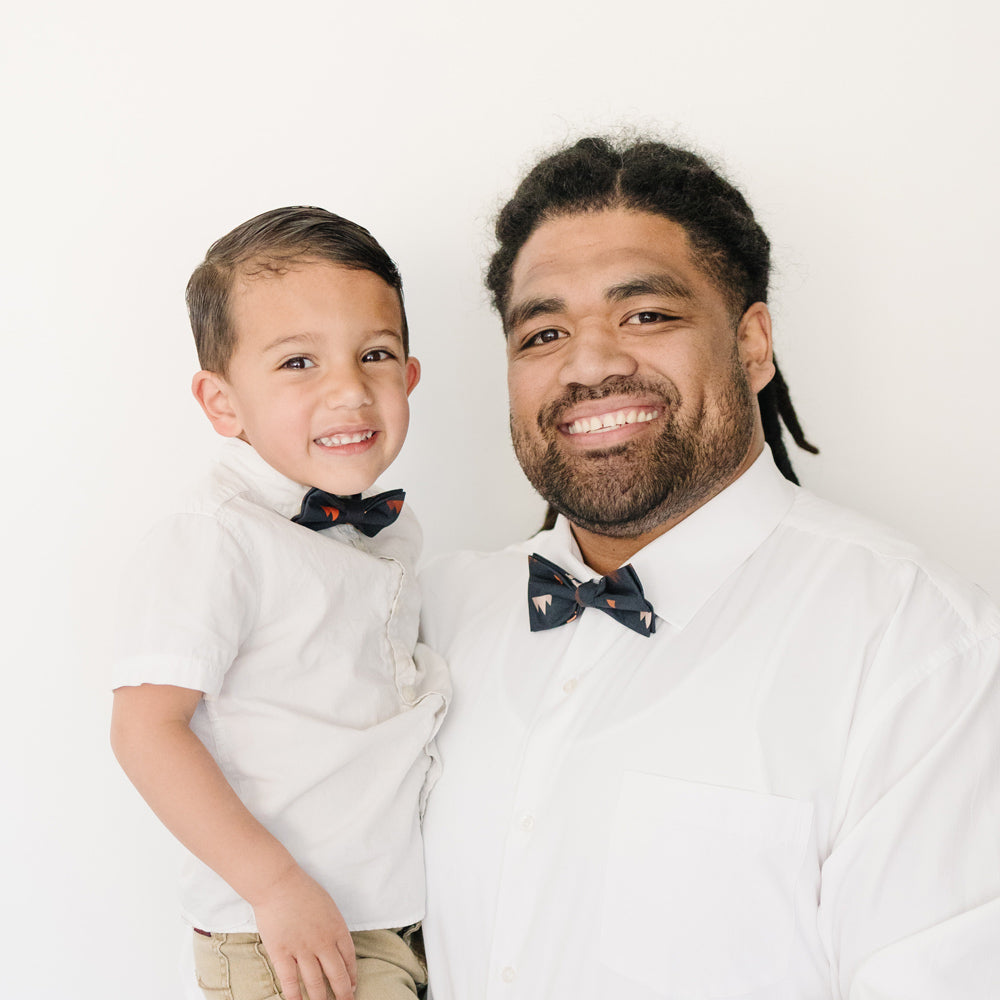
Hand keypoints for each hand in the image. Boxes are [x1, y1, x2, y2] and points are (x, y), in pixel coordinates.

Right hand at [252, 865, 356, 999]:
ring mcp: (302, 949)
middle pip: (337, 975)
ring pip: (315, 983)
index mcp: (337, 929)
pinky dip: (295, 997)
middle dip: (343, 994)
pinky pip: (290, 981)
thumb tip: (337, 946)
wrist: (279, 884)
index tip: (352, 987)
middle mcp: (323, 942)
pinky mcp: (282, 953)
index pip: (349, 960)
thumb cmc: (303, 891)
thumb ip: (333, 927)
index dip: (351, 977)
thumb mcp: (328, 906)